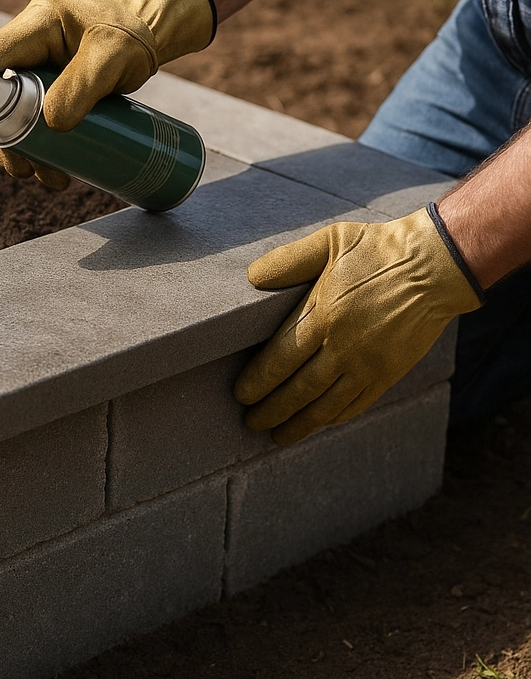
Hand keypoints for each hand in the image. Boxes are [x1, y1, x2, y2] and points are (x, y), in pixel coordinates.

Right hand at [0, 0, 215, 188]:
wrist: (151, 30)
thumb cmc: (131, 32)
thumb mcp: (112, 56)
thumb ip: (83, 86)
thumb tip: (51, 126)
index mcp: (38, 26)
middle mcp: (31, 50)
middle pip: (2, 98)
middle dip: (8, 139)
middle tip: (25, 169)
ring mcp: (41, 72)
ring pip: (19, 118)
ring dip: (28, 153)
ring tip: (54, 180)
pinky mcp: (54, 91)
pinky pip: (38, 123)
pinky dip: (46, 150)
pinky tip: (62, 172)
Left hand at [234, 207, 483, 444]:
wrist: (437, 265)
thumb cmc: (379, 250)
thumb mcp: (329, 242)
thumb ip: (288, 261)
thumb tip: (252, 277)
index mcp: (323, 315)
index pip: (280, 359)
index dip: (258, 381)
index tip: (241, 394)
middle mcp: (343, 346)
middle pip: (298, 389)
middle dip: (272, 409)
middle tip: (251, 422)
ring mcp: (368, 363)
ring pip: (326, 404)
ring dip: (299, 423)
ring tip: (277, 435)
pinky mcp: (389, 372)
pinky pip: (357, 403)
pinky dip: (334, 417)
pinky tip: (319, 423)